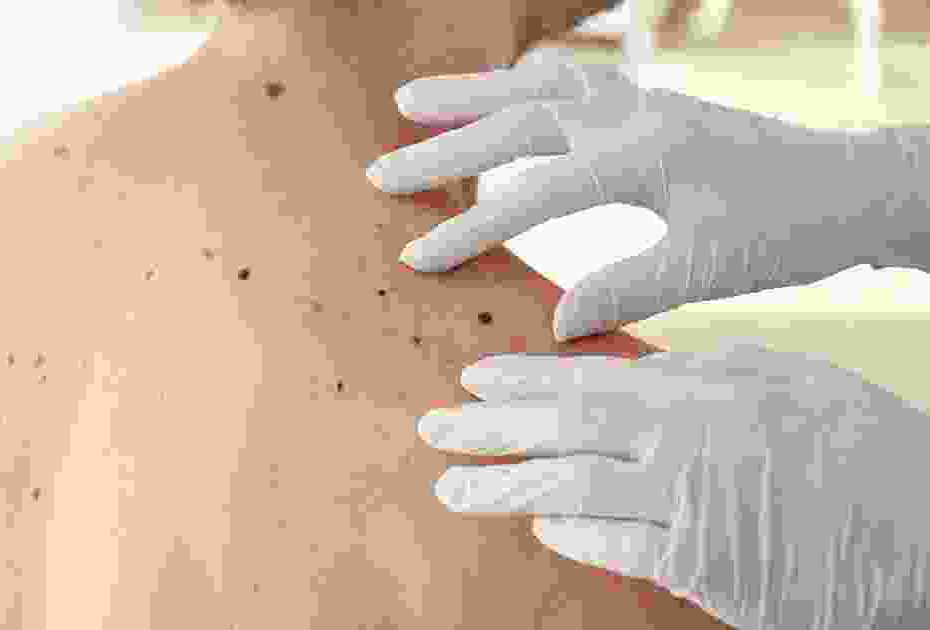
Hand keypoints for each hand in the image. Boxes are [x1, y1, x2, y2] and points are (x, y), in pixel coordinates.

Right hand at [366, 45, 929, 340]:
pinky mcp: (647, 106)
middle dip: (444, 150)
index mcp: (639, 154)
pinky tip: (503, 95)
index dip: (471, 229)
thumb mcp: (710, 266)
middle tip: (382, 172)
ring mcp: (638, 102)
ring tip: (413, 103)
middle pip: (516, 124)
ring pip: (536, 88)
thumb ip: (627, 288)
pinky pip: (569, 83)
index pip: (532, 194)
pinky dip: (523, 86)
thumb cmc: (787, 227)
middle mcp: (629, 115)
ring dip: (472, 97)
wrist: (848, 185)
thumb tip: (556, 322)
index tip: (417, 259)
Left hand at [415, 342, 929, 628]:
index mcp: (707, 390)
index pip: (588, 380)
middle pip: (564, 432)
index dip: (522, 381)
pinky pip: (619, 548)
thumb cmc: (870, 449)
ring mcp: (693, 506)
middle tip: (433, 429)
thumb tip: (644, 364)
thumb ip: (713, 368)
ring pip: (572, 490)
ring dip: (503, 487)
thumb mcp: (797, 379)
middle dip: (489, 429)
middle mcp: (687, 442)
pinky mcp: (706, 568)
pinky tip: (538, 524)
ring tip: (451, 487)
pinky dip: (572, 534)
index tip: (471, 379)